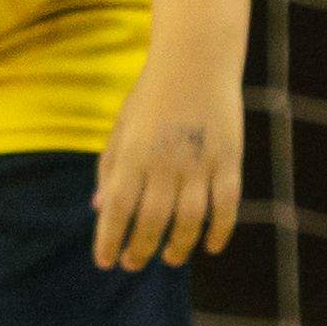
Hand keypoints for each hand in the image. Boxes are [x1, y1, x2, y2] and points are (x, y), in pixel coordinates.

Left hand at [92, 44, 244, 270]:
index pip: (117, 209)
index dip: (109, 240)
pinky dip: (220, 231)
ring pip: (190, 220)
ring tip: (169, 258)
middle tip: (133, 264)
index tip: (105, 262)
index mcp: (132, 154)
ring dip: (179, 246)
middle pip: (152, 221)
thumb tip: (97, 208)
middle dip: (140, 249)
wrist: (195, 61)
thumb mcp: (121, 128)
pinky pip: (227, 205)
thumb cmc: (151, 97)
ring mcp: (199, 162)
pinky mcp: (229, 159)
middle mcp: (164, 162)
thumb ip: (109, 168)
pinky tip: (210, 247)